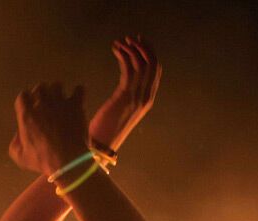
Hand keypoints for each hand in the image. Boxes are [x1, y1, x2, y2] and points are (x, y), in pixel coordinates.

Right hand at [9, 82, 89, 175]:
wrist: (67, 160)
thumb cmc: (42, 160)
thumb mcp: (20, 157)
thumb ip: (15, 144)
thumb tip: (18, 136)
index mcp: (27, 114)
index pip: (22, 96)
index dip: (26, 101)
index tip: (30, 107)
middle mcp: (42, 103)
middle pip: (40, 87)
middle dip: (42, 93)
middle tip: (46, 104)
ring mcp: (59, 101)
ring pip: (57, 85)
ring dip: (58, 91)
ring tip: (60, 100)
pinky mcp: (75, 104)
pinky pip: (79, 89)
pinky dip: (78, 93)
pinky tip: (77, 99)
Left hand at [88, 36, 161, 151]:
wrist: (100, 146)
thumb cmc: (106, 130)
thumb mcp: (120, 111)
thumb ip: (126, 98)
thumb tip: (124, 86)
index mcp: (147, 100)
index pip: (156, 71)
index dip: (149, 53)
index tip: (139, 42)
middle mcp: (146, 97)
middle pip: (153, 64)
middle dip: (143, 47)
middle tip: (131, 38)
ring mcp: (137, 97)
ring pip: (142, 64)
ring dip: (131, 48)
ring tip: (120, 41)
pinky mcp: (125, 96)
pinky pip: (129, 69)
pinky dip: (123, 55)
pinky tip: (115, 49)